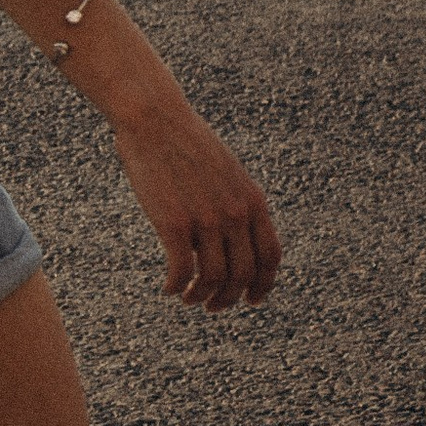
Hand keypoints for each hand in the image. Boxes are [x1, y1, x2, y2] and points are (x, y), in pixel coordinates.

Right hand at [107, 92, 281, 310]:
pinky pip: (182, 270)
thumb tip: (235, 239)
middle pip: (243, 275)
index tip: (250, 300)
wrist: (155, 119)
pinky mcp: (174, 223)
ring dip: (202, 297)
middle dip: (230, 298)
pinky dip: (176, 286)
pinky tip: (168, 289)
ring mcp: (206, 220)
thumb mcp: (227, 172)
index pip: (270, 257)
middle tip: (213, 306)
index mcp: (253, 201)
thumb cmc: (186, 143)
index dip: (263, 285)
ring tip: (189, 299)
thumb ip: (237, 203)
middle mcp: (235, 214)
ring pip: (213, 279)